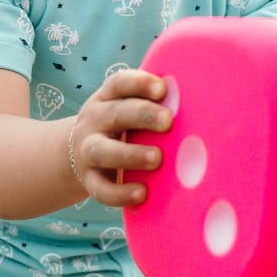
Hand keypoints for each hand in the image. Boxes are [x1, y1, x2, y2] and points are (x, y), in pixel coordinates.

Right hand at [68, 70, 172, 206]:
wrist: (75, 156)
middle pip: (115, 113)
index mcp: (107, 99)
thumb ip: (154, 107)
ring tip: (156, 158)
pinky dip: (120, 193)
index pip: (119, 84)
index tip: (162, 89)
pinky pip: (100, 188)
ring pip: (102, 151)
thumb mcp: (127, 111)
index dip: (140, 83)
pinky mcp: (89, 180)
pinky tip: (142, 194)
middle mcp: (94, 121)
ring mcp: (87, 151)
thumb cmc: (120, 129)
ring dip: (130, 154)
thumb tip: (200, 108)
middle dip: (142, 115)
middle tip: (168, 122)